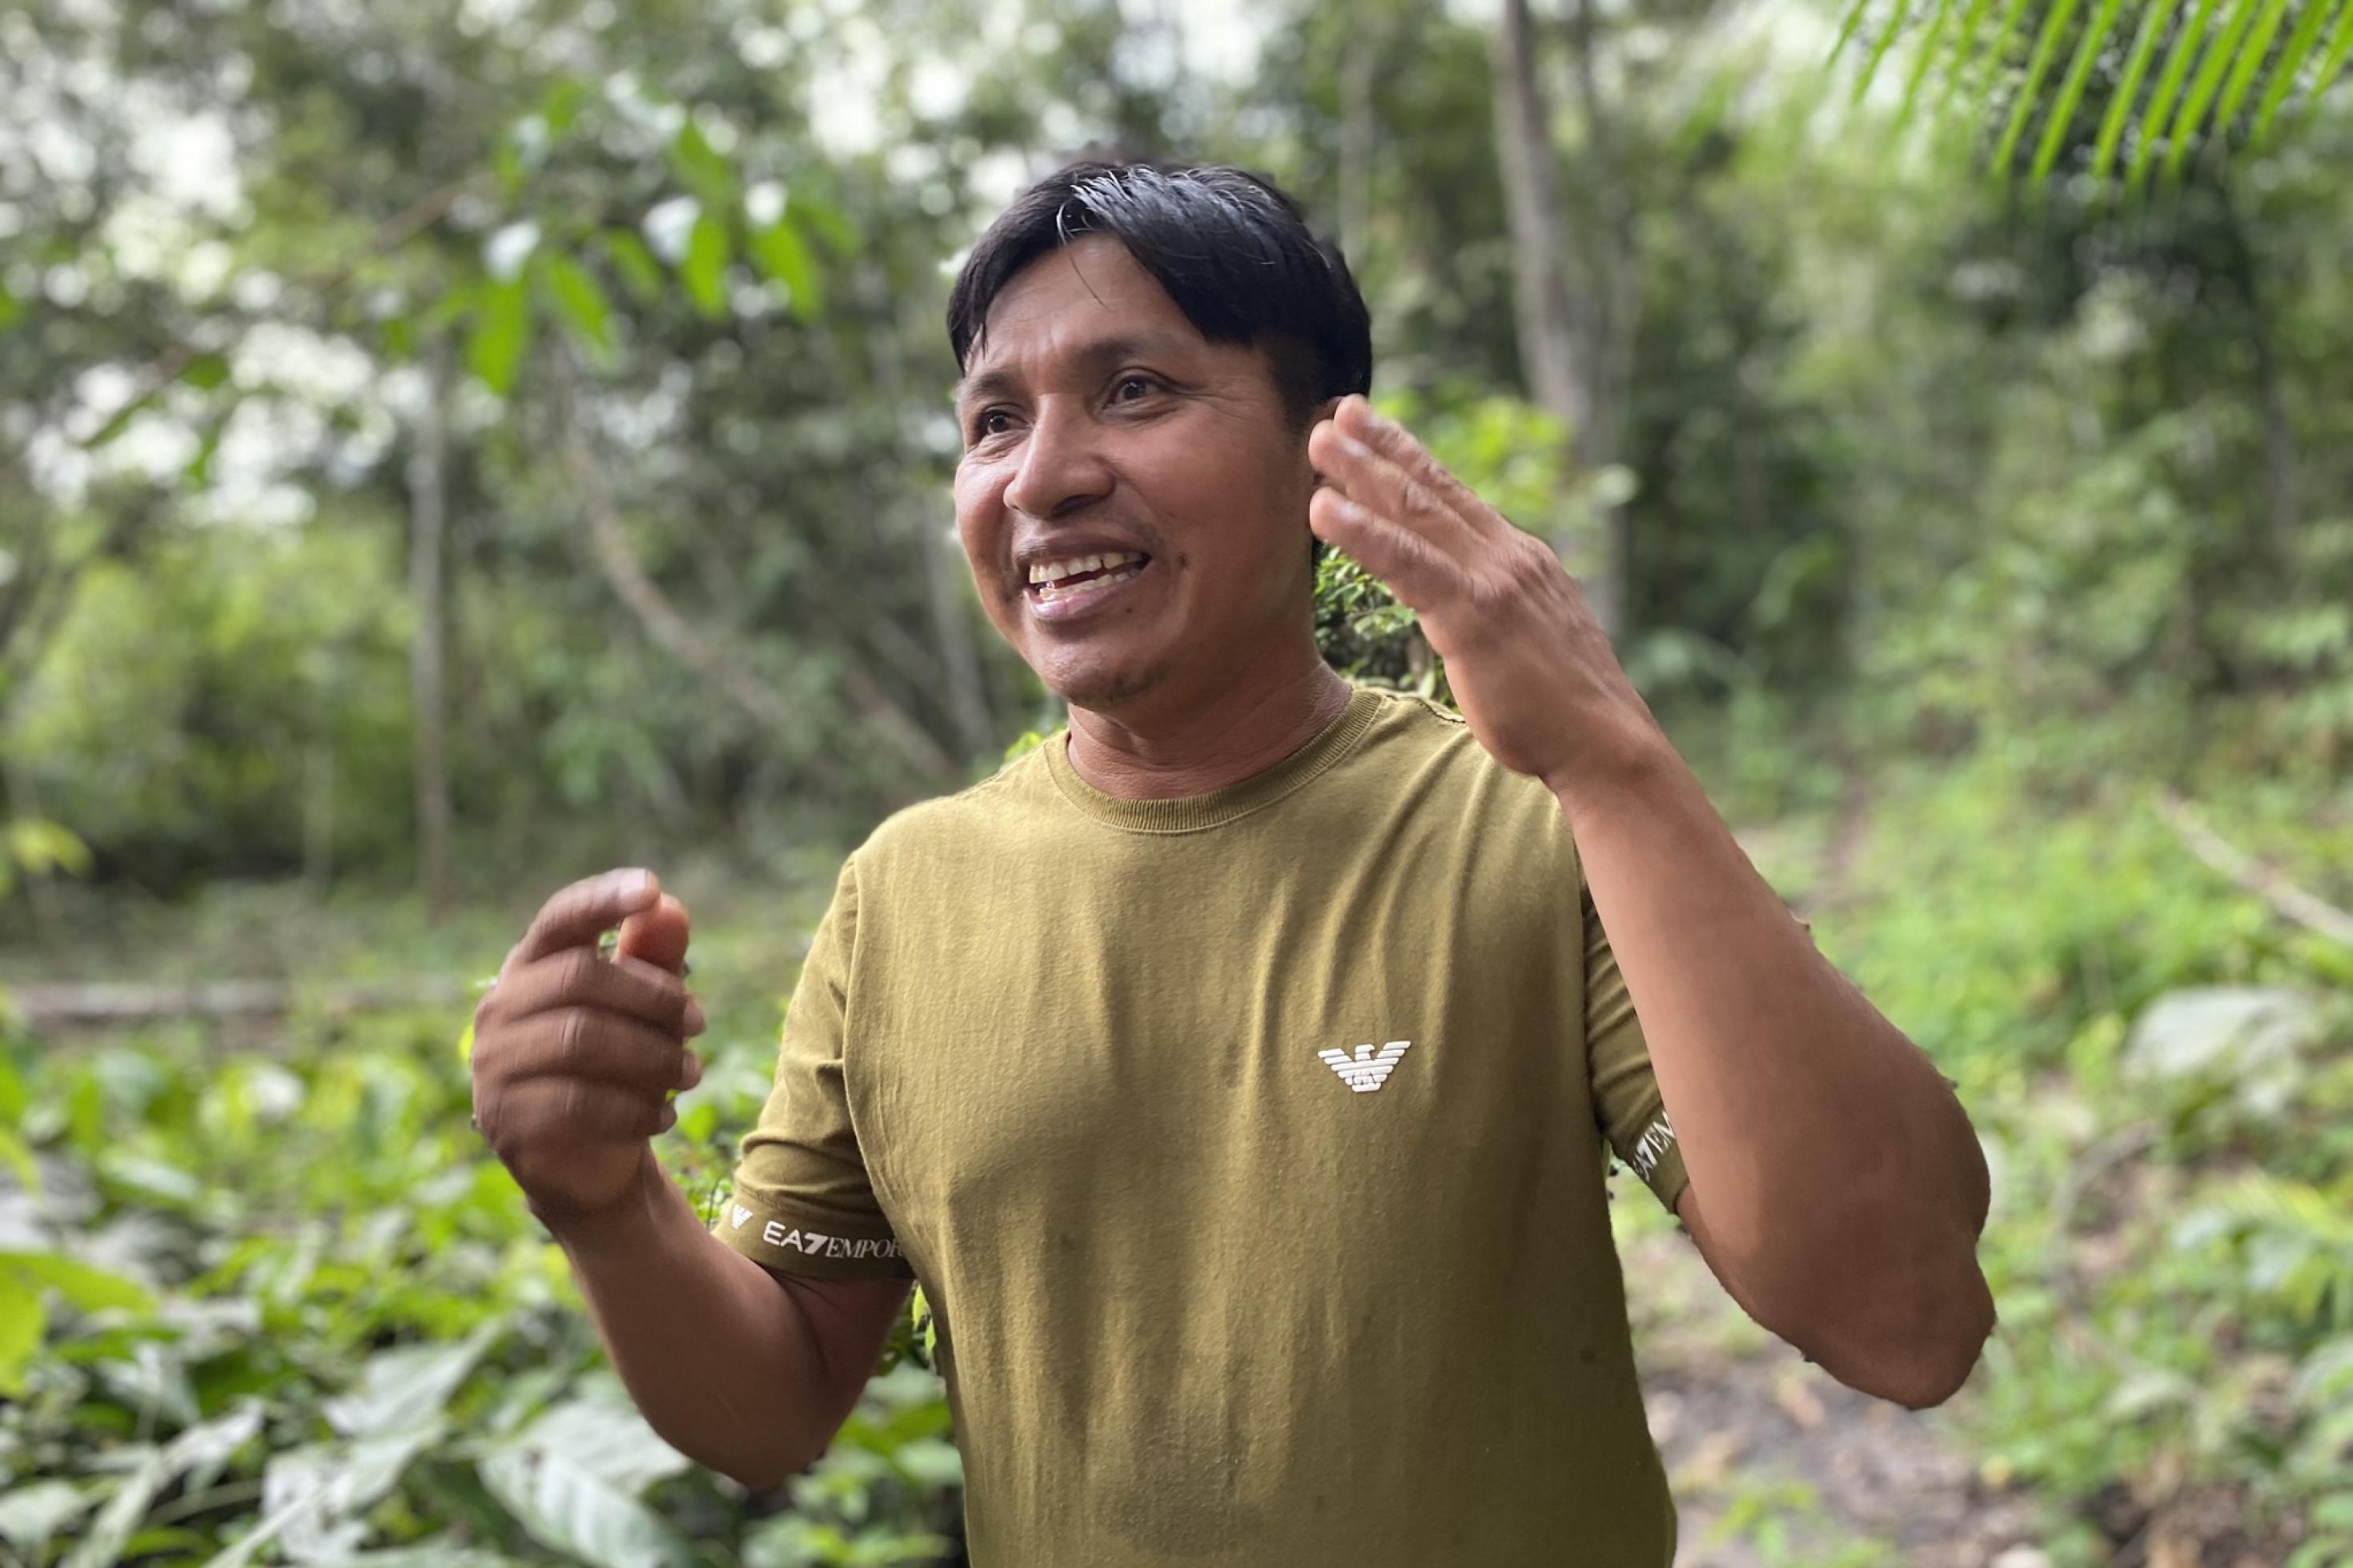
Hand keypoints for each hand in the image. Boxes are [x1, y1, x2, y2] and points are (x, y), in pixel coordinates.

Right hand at [470, 868, 707, 1228]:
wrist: (589, 1162)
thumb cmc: (618, 1067)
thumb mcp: (643, 1010)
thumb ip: (654, 957)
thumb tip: (669, 905)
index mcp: (531, 966)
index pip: (560, 918)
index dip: (602, 899)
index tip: (651, 886)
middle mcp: (501, 1008)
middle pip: (580, 979)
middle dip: (653, 998)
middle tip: (699, 1022)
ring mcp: (495, 1065)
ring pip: (581, 1040)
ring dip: (652, 1056)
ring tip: (691, 1073)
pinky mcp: (507, 1119)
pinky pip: (579, 1102)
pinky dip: (635, 1107)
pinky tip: (665, 1115)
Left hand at [1306, 396, 1660, 794]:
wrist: (1606, 744)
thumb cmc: (1562, 707)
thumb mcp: (1527, 636)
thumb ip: (1496, 605)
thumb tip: (1466, 599)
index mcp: (1518, 559)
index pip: (1455, 496)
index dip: (1409, 457)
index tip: (1369, 425)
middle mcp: (1507, 556)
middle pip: (1432, 489)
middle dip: (1379, 446)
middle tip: (1334, 409)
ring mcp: (1493, 581)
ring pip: (1416, 512)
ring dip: (1363, 472)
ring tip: (1319, 438)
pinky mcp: (1475, 616)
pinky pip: (1408, 563)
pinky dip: (1363, 532)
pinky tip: (1323, 510)